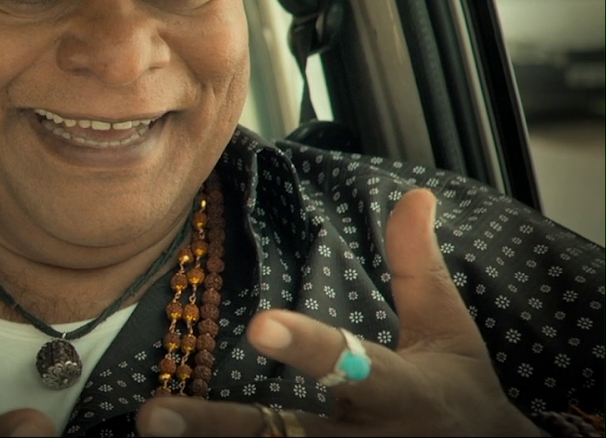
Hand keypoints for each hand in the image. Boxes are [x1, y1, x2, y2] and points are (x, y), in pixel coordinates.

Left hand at [136, 190, 543, 436]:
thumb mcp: (448, 332)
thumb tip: (413, 194)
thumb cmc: (458, 393)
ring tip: (148, 430)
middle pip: (285, 433)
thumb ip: (417, 267)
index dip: (306, 346)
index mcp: (399, 393)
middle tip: (153, 415)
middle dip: (220, 426)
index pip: (349, 366)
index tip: (259, 324)